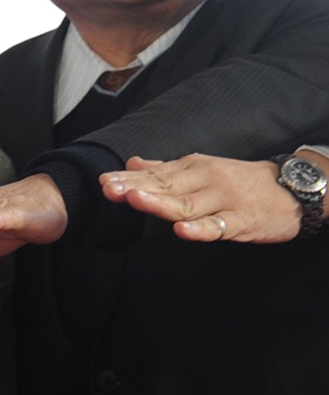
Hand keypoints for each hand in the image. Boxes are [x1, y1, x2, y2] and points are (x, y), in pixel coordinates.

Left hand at [101, 154, 300, 243]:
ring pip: (188, 205)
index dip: (128, 180)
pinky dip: (200, 229)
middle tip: (110, 190)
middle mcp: (206, 181)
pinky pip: (218, 227)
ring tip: (135, 201)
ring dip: (160, 204)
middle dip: (136, 189)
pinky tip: (181, 231)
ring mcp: (224, 201)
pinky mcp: (242, 221)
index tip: (103, 182)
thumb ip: (166, 169)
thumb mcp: (203, 169)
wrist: (291, 190)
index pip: (156, 175)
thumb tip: (132, 163)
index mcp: (193, 168)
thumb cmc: (240, 181)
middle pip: (166, 187)